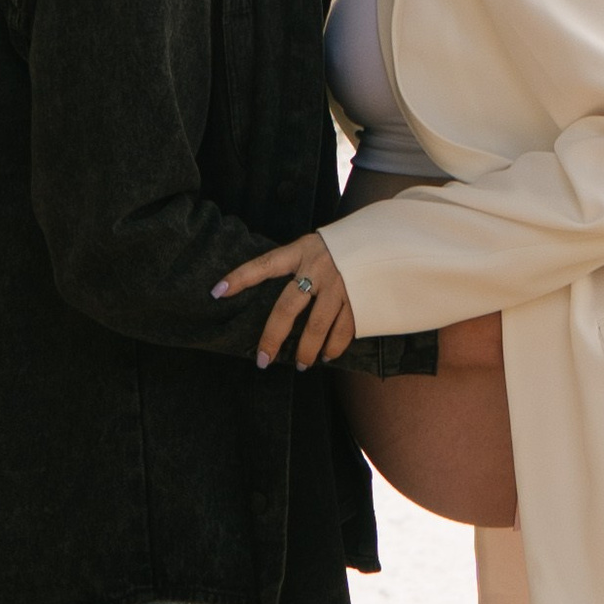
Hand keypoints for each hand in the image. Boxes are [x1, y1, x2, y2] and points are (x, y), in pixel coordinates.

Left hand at [214, 231, 357, 371]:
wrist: (386, 238)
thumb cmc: (342, 246)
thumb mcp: (314, 245)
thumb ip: (296, 264)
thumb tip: (278, 295)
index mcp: (302, 251)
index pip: (264, 265)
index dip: (240, 278)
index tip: (217, 292)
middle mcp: (318, 268)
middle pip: (287, 308)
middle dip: (272, 337)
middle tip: (264, 359)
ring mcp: (340, 285)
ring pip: (316, 327)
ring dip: (307, 351)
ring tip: (301, 365)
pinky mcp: (359, 299)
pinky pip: (343, 330)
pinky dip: (333, 347)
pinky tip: (326, 355)